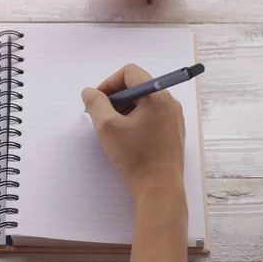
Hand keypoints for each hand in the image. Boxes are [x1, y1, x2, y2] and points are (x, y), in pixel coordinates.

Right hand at [81, 64, 188, 261]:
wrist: (159, 188)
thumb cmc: (135, 157)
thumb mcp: (107, 127)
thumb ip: (95, 103)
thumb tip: (89, 92)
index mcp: (157, 96)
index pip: (130, 72)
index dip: (109, 83)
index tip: (98, 100)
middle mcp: (169, 102)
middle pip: (137, 86)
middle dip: (115, 97)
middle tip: (101, 115)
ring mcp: (173, 117)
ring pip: (143, 101)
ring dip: (124, 108)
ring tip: (112, 128)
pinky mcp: (173, 131)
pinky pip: (151, 114)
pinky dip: (135, 118)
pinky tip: (126, 137)